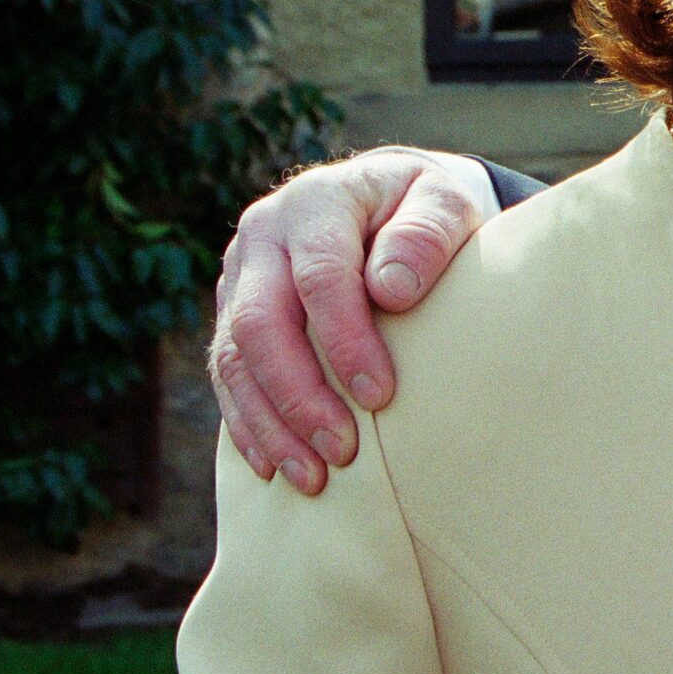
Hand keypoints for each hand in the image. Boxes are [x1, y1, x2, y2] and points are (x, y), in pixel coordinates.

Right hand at [209, 148, 496, 492]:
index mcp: (315, 204)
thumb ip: (426, 233)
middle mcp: (263, 237)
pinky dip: (248, 422)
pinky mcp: (233, 311)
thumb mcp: (446, 201)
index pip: (320, 277)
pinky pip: (226, 373)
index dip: (346, 340)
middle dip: (299, 395)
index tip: (381, 394)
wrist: (389, 195)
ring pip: (234, 357)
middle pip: (261, 324)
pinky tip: (273, 465)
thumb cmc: (428, 205)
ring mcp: (240, 276)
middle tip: (342, 451)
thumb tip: (391, 290)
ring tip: (312, 478)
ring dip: (270, 423)